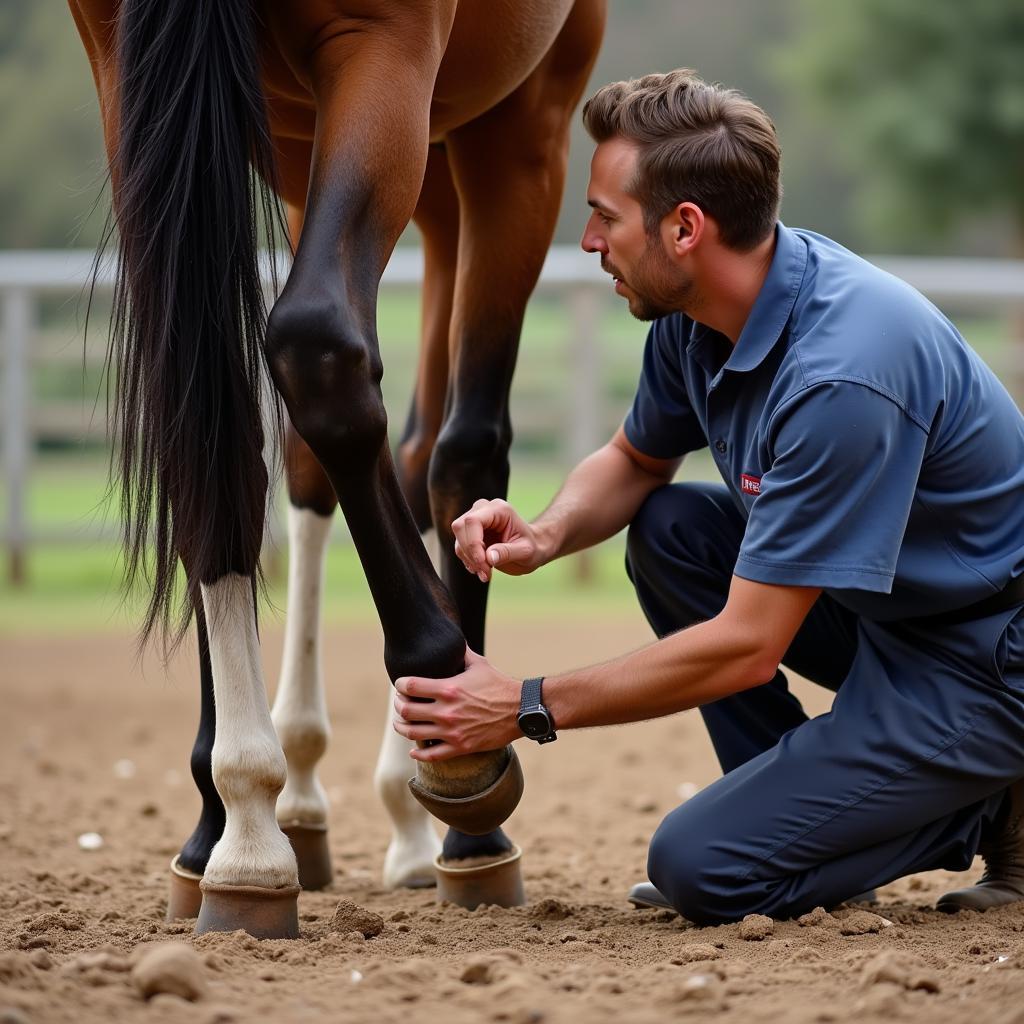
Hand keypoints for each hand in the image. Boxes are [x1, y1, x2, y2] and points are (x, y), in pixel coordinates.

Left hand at [393, 647, 520, 761]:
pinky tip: (414, 749)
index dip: (400, 684)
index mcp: (448, 688)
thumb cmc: (499, 685)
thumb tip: (451, 639)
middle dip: (398, 705)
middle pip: (406, 711)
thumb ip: (460, 653)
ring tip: (401, 723)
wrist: (520, 710)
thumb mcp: (479, 664)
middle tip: (400, 702)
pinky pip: (430, 755)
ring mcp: (452, 731)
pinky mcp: (460, 747)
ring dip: (401, 727)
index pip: (410, 686)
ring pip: (413, 733)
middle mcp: (447, 711)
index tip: (400, 684)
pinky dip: (418, 753)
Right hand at [452, 498, 544, 581]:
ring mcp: (475, 520)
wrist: (531, 548)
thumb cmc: (532, 547)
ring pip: (459, 540)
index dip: (473, 543)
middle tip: (486, 572)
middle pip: (460, 527)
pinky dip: (469, 561)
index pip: (473, 521)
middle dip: (470, 553)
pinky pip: (460, 547)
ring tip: (486, 573)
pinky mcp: (470, 533)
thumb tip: (488, 557)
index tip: (483, 563)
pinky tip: (482, 569)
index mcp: (499, 510)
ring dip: (470, 560)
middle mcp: (484, 510)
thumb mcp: (525, 552)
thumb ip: (507, 553)